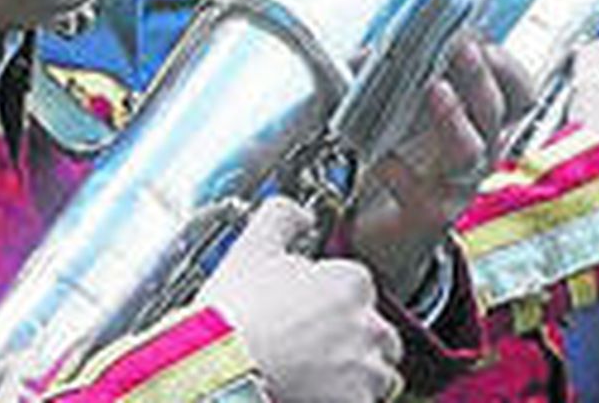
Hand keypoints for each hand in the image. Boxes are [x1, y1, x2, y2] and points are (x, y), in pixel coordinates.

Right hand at [200, 198, 401, 402]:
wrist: (218, 370)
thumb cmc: (234, 313)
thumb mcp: (252, 247)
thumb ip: (283, 217)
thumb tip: (301, 215)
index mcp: (351, 281)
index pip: (358, 292)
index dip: (329, 306)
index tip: (304, 319)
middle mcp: (368, 323)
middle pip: (377, 335)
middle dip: (354, 344)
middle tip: (310, 354)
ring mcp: (367, 368)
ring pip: (380, 375)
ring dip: (358, 378)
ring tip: (316, 380)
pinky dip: (347, 401)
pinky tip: (315, 396)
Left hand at [349, 38, 531, 297]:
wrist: (386, 241)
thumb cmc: (403, 171)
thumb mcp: (405, 120)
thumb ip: (392, 84)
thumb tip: (366, 54)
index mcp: (479, 127)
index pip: (518, 94)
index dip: (506, 65)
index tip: (480, 38)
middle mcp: (479, 155)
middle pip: (493, 111)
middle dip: (479, 75)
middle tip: (460, 45)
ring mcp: (458, 187)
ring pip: (470, 150)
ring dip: (454, 116)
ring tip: (434, 89)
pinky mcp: (431, 215)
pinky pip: (420, 191)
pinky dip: (397, 170)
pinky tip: (378, 157)